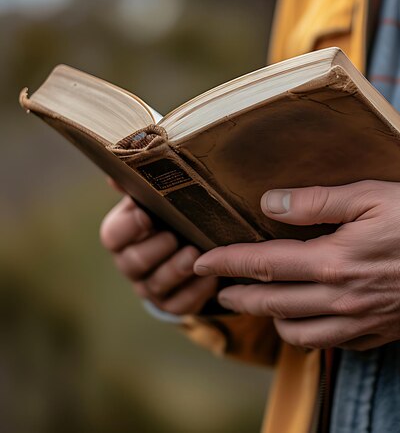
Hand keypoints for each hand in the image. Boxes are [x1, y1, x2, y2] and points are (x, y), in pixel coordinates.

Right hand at [100, 195, 217, 314]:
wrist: (189, 245)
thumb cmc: (170, 216)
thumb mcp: (157, 199)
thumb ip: (142, 186)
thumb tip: (122, 169)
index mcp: (123, 236)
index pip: (112, 235)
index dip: (128, 227)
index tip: (146, 215)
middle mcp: (131, 263)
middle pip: (132, 262)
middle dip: (153, 251)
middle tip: (172, 237)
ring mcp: (149, 286)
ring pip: (156, 285)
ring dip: (176, 270)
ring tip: (195, 254)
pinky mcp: (170, 303)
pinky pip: (179, 304)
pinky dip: (196, 291)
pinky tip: (211, 278)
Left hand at [194, 181, 399, 349]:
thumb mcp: (372, 196)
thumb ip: (316, 202)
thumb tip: (270, 204)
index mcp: (334, 262)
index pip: (264, 265)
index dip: (228, 262)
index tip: (202, 259)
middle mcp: (340, 300)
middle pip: (272, 304)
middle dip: (238, 296)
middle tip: (219, 287)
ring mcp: (359, 323)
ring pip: (297, 333)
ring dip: (271, 318)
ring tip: (262, 301)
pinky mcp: (378, 334)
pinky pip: (330, 344)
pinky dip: (308, 333)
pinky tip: (307, 318)